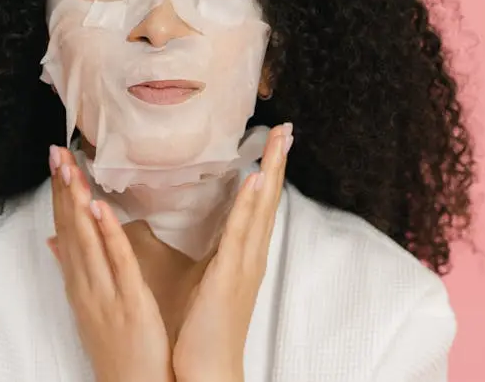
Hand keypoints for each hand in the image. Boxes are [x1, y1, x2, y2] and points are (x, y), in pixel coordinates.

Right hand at [48, 147, 173, 381]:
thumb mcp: (90, 305)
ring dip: (78, 202)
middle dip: (63, 188)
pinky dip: (107, 235)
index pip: (66, 227)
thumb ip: (75, 269)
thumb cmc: (117, 345)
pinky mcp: (129, 301)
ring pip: (88, 240)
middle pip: (71, 228)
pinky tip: (100, 209)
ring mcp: (105, 292)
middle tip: (57, 150)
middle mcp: (86, 283)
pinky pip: (117, 264)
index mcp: (80, 282)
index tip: (58, 158)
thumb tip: (55, 239)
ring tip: (71, 168)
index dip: (60, 192)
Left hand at [172, 123, 292, 381]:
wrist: (208, 370)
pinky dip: (250, 206)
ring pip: (261, 209)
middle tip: (286, 128)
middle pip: (269, 199)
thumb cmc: (203, 330)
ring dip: (270, 172)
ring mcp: (245, 264)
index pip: (260, 203)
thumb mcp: (206, 280)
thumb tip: (198, 225)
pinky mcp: (230, 275)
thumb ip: (210, 251)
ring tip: (278, 140)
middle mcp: (251, 255)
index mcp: (245, 255)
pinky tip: (256, 181)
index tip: (275, 140)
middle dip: (277, 162)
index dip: (268, 170)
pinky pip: (241, 234)